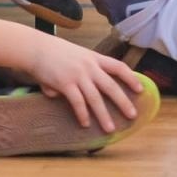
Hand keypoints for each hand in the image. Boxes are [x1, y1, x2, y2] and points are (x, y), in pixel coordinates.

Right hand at [25, 37, 146, 132]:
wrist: (36, 47)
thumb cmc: (54, 52)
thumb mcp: (75, 55)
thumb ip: (80, 72)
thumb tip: (78, 89)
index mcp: (94, 58)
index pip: (118, 66)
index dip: (131, 78)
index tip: (140, 89)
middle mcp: (89, 66)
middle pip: (111, 86)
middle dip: (123, 102)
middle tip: (132, 115)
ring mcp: (78, 75)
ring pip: (96, 98)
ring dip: (103, 115)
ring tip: (110, 128)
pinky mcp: (65, 83)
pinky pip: (78, 102)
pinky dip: (82, 114)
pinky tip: (85, 124)